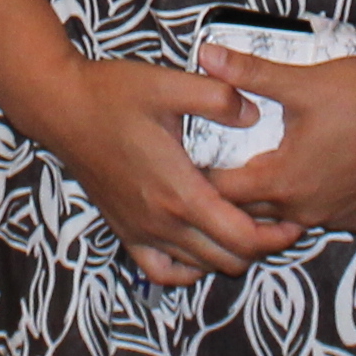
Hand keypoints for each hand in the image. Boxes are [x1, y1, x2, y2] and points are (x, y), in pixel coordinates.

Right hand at [7, 53, 305, 284]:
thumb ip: (218, 97)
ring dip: (228, 253)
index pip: (242, 238)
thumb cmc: (113, 94)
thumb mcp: (169, 84)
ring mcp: (141, 231)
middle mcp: (161, 222)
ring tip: (246, 226)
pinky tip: (199, 247)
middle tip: (279, 220)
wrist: (61, 107)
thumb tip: (254, 113)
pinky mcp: (125, 230)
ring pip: (199, 268)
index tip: (294, 218)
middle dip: (261, 246)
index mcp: (179, 192)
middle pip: (227, 260)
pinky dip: (187, 268)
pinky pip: (161, 271)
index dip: (276, 236)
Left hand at [199, 47, 355, 241]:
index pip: (223, 194)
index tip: (194, 161)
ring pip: (292, 217)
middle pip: (253, 212)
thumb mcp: (300, 80)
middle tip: (228, 164)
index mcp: (282, 180)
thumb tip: (206, 56)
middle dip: (237, 193)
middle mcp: (306, 210)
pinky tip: (322, 172)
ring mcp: (338, 217)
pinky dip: (317, 200)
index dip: (203, 177)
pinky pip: (328, 215)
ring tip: (274, 167)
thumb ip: (249, 73)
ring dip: (278, 198)